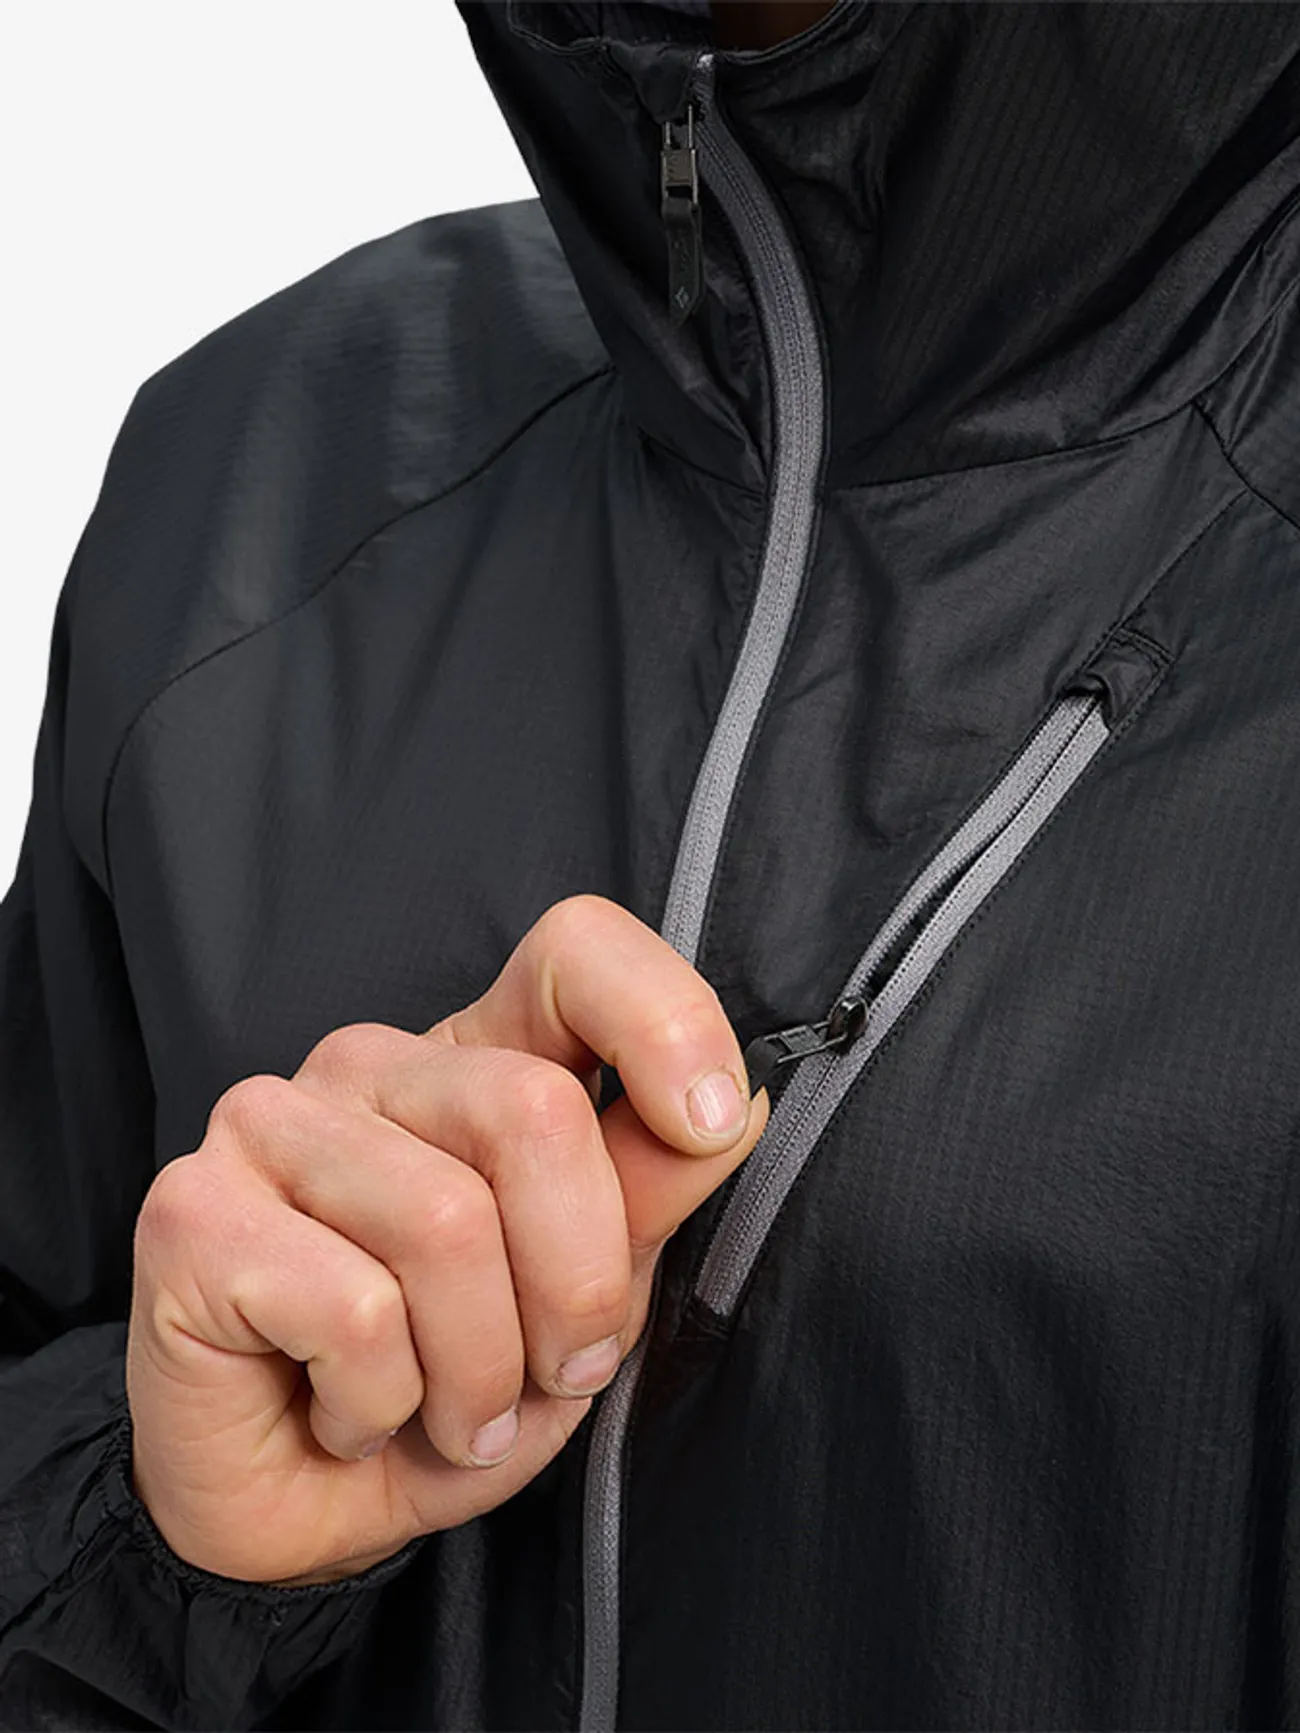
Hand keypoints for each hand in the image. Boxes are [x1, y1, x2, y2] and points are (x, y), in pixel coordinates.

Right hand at [126, 894, 767, 1584]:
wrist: (298, 1512)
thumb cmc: (447, 1389)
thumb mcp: (578, 1300)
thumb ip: (645, 1197)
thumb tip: (736, 1108)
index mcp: (474, 1061)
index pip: (574, 950)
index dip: (663, 1018)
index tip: (712, 1124)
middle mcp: (369, 1066)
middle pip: (531, 1109)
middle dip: (577, 1284)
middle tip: (554, 1370)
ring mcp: (268, 1122)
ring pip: (447, 1225)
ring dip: (478, 1372)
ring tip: (446, 1410)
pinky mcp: (192, 1211)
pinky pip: (354, 1312)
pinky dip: (382, 1402)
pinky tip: (344, 1410)